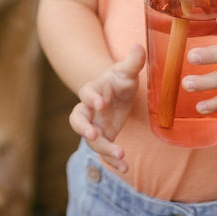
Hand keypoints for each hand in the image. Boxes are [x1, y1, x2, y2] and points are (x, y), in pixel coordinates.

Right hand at [69, 44, 144, 173]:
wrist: (115, 92)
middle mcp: (89, 109)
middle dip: (83, 127)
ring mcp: (94, 125)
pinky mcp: (103, 137)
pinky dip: (112, 160)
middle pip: (77, 119)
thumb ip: (133, 61)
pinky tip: (126, 168)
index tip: (100, 103)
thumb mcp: (127, 71)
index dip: (91, 98)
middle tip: (93, 134)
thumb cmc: (119, 79)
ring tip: (121, 155)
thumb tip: (139, 46)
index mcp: (93, 90)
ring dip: (103, 148)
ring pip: (90, 139)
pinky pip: (103, 150)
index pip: (86, 93)